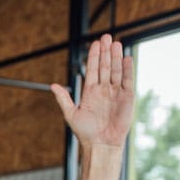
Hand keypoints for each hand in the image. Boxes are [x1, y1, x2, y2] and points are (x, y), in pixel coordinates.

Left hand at [50, 34, 133, 148]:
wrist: (100, 143)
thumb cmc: (85, 131)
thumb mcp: (71, 114)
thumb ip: (63, 99)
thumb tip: (52, 86)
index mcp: (90, 92)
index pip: (93, 70)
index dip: (94, 57)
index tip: (95, 43)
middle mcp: (104, 90)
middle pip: (105, 66)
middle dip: (105, 52)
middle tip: (106, 36)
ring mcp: (116, 92)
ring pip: (116, 71)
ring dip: (116, 57)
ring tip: (115, 43)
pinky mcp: (127, 97)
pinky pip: (128, 80)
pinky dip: (127, 70)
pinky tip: (125, 58)